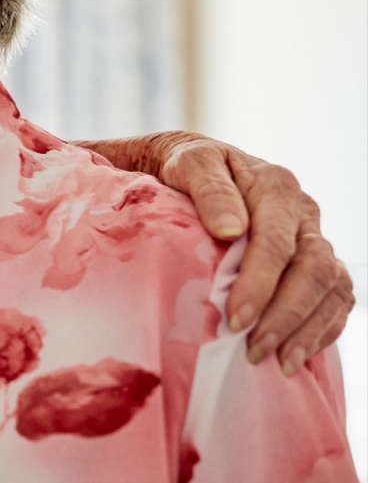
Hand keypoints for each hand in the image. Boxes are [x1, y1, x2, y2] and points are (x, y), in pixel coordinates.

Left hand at [152, 132, 355, 374]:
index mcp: (277, 187)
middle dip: (286, 315)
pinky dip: (323, 329)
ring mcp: (315, 238)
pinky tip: (297, 354)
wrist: (198, 168)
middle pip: (314, 270)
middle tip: (254, 348)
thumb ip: (209, 190)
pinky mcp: (318, 262)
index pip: (277, 242)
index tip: (236, 318)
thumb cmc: (188, 170)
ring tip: (277, 362)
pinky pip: (337, 299)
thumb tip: (230, 229)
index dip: (260, 284)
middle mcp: (305, 213)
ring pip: (332, 288)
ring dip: (307, 330)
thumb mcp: (189, 165)